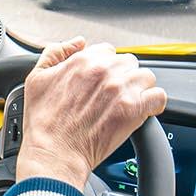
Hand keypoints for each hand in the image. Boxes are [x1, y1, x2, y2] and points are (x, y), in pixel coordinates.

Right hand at [15, 38, 167, 188]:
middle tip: (113, 96)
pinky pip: (158, 96)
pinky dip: (154, 103)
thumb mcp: (37, 79)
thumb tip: (78, 42)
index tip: (101, 82)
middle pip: (128, 63)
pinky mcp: (134, 109)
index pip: (107, 51)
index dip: (105, 67)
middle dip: (122, 77)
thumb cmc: (44, 123)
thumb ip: (56, 53)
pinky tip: (144, 111)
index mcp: (83, 60)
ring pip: (145, 77)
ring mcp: (121, 89)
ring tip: (128, 103)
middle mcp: (104, 71)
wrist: (55, 153)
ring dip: (139, 89)